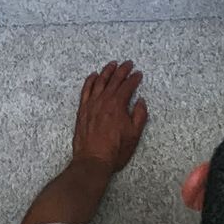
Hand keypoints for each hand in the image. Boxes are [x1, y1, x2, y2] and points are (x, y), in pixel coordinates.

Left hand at [72, 61, 147, 176]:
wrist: (93, 160)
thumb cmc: (115, 150)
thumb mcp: (134, 135)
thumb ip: (139, 115)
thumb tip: (141, 101)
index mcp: (118, 105)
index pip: (128, 86)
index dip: (134, 79)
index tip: (139, 74)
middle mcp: (104, 100)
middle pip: (114, 80)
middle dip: (122, 70)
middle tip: (128, 63)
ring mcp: (91, 104)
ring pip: (99, 81)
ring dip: (107, 71)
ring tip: (113, 64)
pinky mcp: (82, 110)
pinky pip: (85, 90)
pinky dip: (90, 80)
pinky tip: (93, 75)